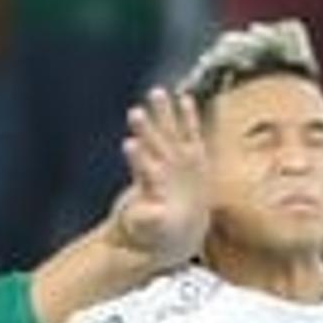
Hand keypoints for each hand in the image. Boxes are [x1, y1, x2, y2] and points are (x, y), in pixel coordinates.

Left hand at [114, 86, 213, 265]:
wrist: (180, 226)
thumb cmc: (164, 230)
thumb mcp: (154, 229)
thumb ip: (147, 220)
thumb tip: (139, 217)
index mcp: (150, 186)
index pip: (143, 168)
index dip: (137, 157)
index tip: (129, 144)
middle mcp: (160, 167)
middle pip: (152, 145)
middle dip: (145, 128)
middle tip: (135, 112)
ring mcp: (175, 160)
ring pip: (168, 133)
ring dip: (163, 113)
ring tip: (156, 92)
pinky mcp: (193, 156)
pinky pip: (191, 134)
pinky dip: (189, 118)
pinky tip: (185, 99)